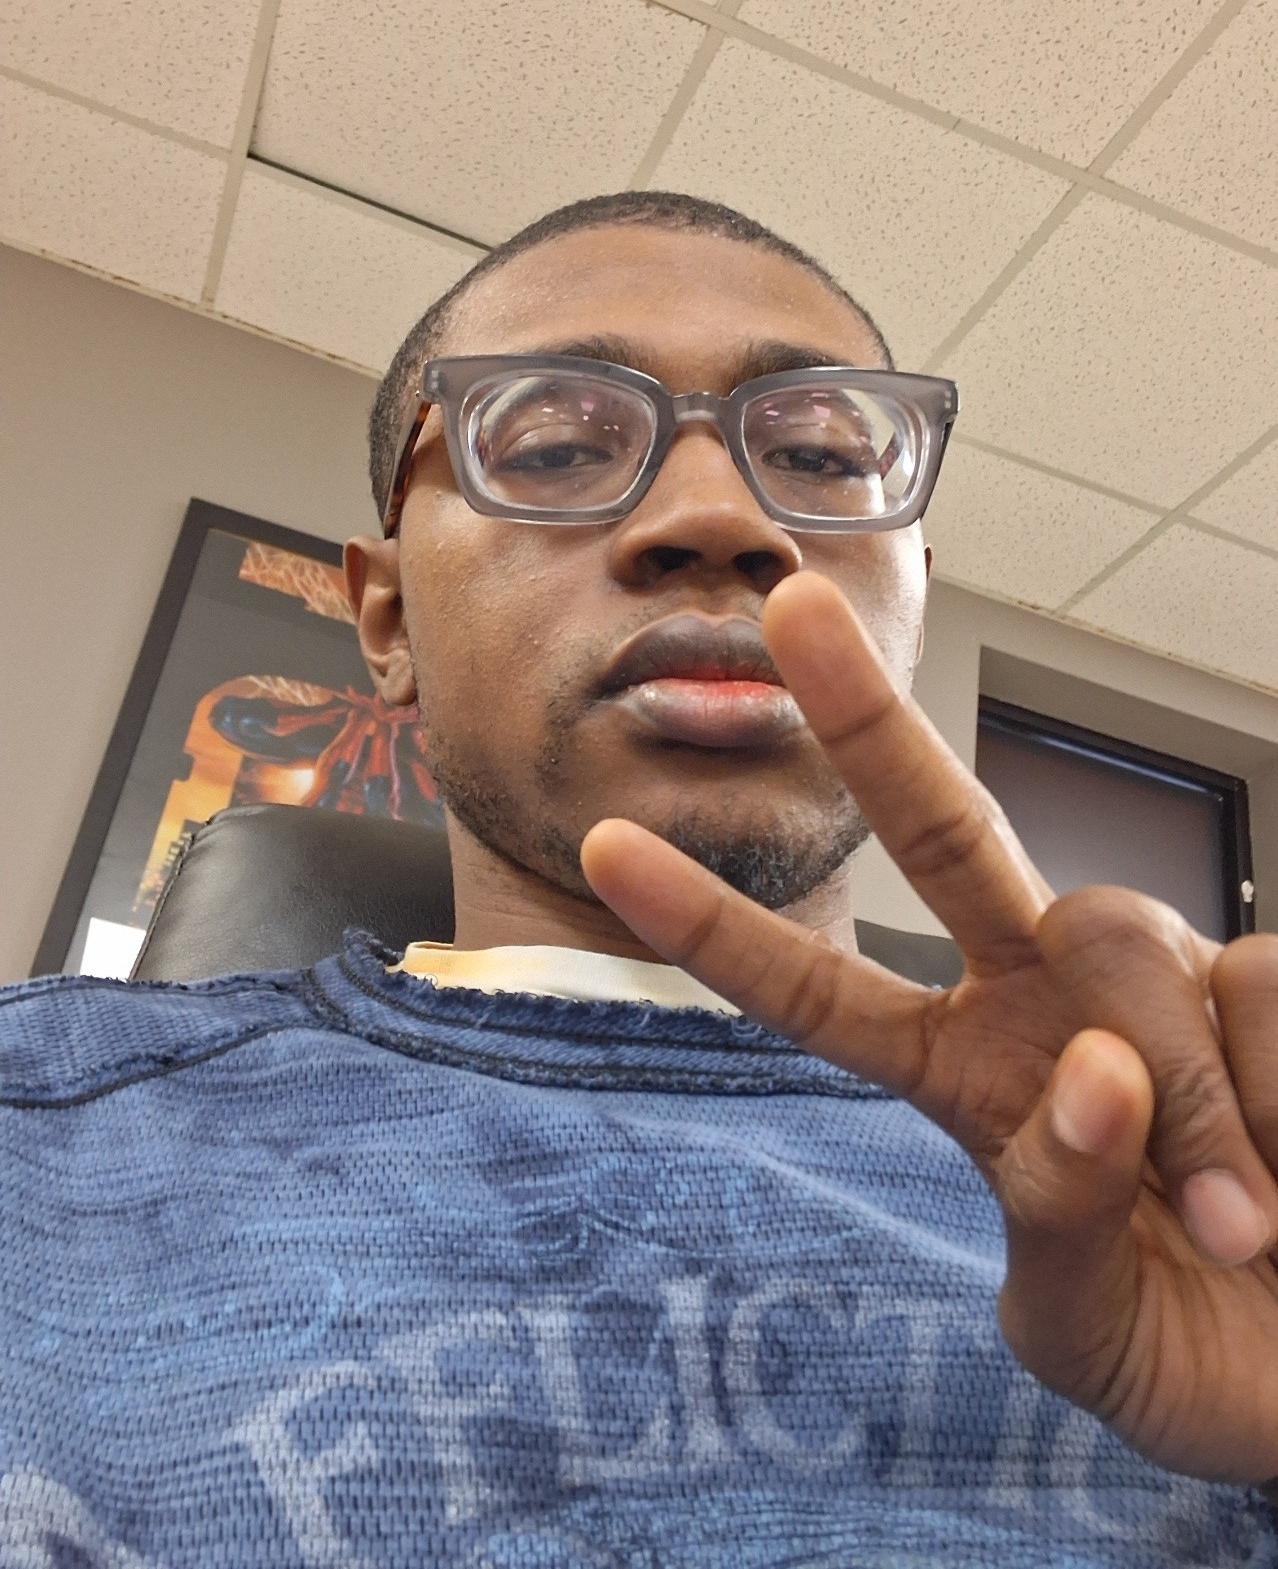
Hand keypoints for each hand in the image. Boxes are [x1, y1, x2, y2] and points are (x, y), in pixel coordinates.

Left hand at [580, 571, 1277, 1487]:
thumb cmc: (1197, 1357)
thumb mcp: (1084, 1324)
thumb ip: (1055, 1209)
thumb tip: (1092, 1074)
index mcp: (966, 1082)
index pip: (821, 998)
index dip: (718, 931)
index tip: (604, 847)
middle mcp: (1047, 1004)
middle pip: (946, 839)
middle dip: (867, 729)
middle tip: (787, 610)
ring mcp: (1157, 986)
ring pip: (1125, 944)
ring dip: (1177, 1101)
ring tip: (1243, 1230)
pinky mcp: (1266, 982)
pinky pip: (1259, 991)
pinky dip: (1272, 1099)